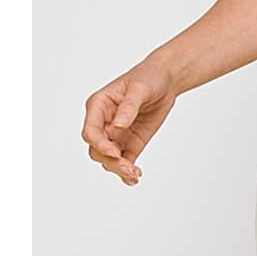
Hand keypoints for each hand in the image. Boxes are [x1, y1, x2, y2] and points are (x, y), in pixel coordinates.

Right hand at [81, 58, 176, 186]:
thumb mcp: (140, 88)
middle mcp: (103, 123)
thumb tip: (118, 126)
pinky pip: (124, 161)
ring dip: (119, 169)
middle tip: (128, 167)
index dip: (99, 144)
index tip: (114, 152)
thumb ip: (129, 107)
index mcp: (99, 106)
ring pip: (109, 159)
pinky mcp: (130, 143)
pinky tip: (135, 178)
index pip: (90, 131)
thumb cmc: (148, 78)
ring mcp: (116, 135)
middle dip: (110, 160)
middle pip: (97, 149)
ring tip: (134, 174)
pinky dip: (127, 172)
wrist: (165, 80)